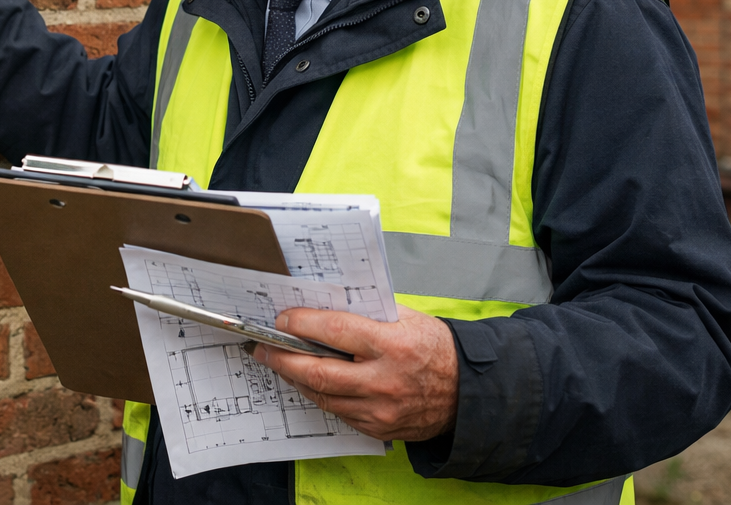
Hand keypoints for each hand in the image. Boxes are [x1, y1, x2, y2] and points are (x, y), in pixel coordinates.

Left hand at [249, 305, 458, 441]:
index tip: (282, 319)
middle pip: (318, 371)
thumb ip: (366, 312)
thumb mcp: (406, 318)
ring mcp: (380, 409)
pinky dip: (319, 395)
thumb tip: (323, 302)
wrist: (467, 392)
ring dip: (295, 378)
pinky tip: (307, 382)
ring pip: (322, 395)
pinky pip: (338, 412)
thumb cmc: (435, 349)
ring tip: (279, 363)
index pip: (333, 332)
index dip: (301, 324)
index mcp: (391, 345)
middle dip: (283, 358)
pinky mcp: (378, 427)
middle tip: (263, 347)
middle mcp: (383, 380)